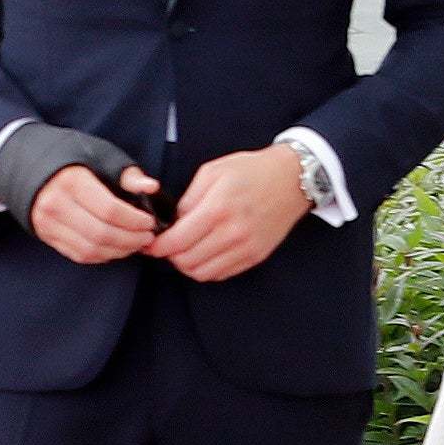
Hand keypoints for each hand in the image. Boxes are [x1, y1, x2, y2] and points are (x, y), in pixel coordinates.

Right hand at [31, 159, 161, 263]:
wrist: (25, 163)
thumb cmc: (69, 158)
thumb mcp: (99, 156)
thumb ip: (127, 174)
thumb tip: (151, 187)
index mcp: (72, 181)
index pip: (110, 210)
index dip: (135, 221)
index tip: (149, 222)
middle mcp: (56, 205)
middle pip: (101, 234)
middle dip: (131, 239)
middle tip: (147, 236)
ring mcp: (49, 223)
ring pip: (91, 249)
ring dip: (119, 251)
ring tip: (135, 243)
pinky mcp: (47, 235)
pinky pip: (79, 254)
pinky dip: (102, 255)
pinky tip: (116, 248)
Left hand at [153, 147, 309, 284]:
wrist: (292, 179)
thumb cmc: (252, 170)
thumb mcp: (212, 172)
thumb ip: (188, 199)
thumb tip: (174, 222)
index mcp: (218, 209)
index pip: (177, 241)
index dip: (157, 247)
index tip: (151, 244)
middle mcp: (232, 233)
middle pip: (186, 261)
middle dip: (170, 255)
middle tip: (168, 245)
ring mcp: (246, 248)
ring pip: (202, 273)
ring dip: (188, 265)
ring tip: (186, 250)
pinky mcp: (256, 256)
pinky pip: (221, 274)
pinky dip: (207, 268)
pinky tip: (205, 253)